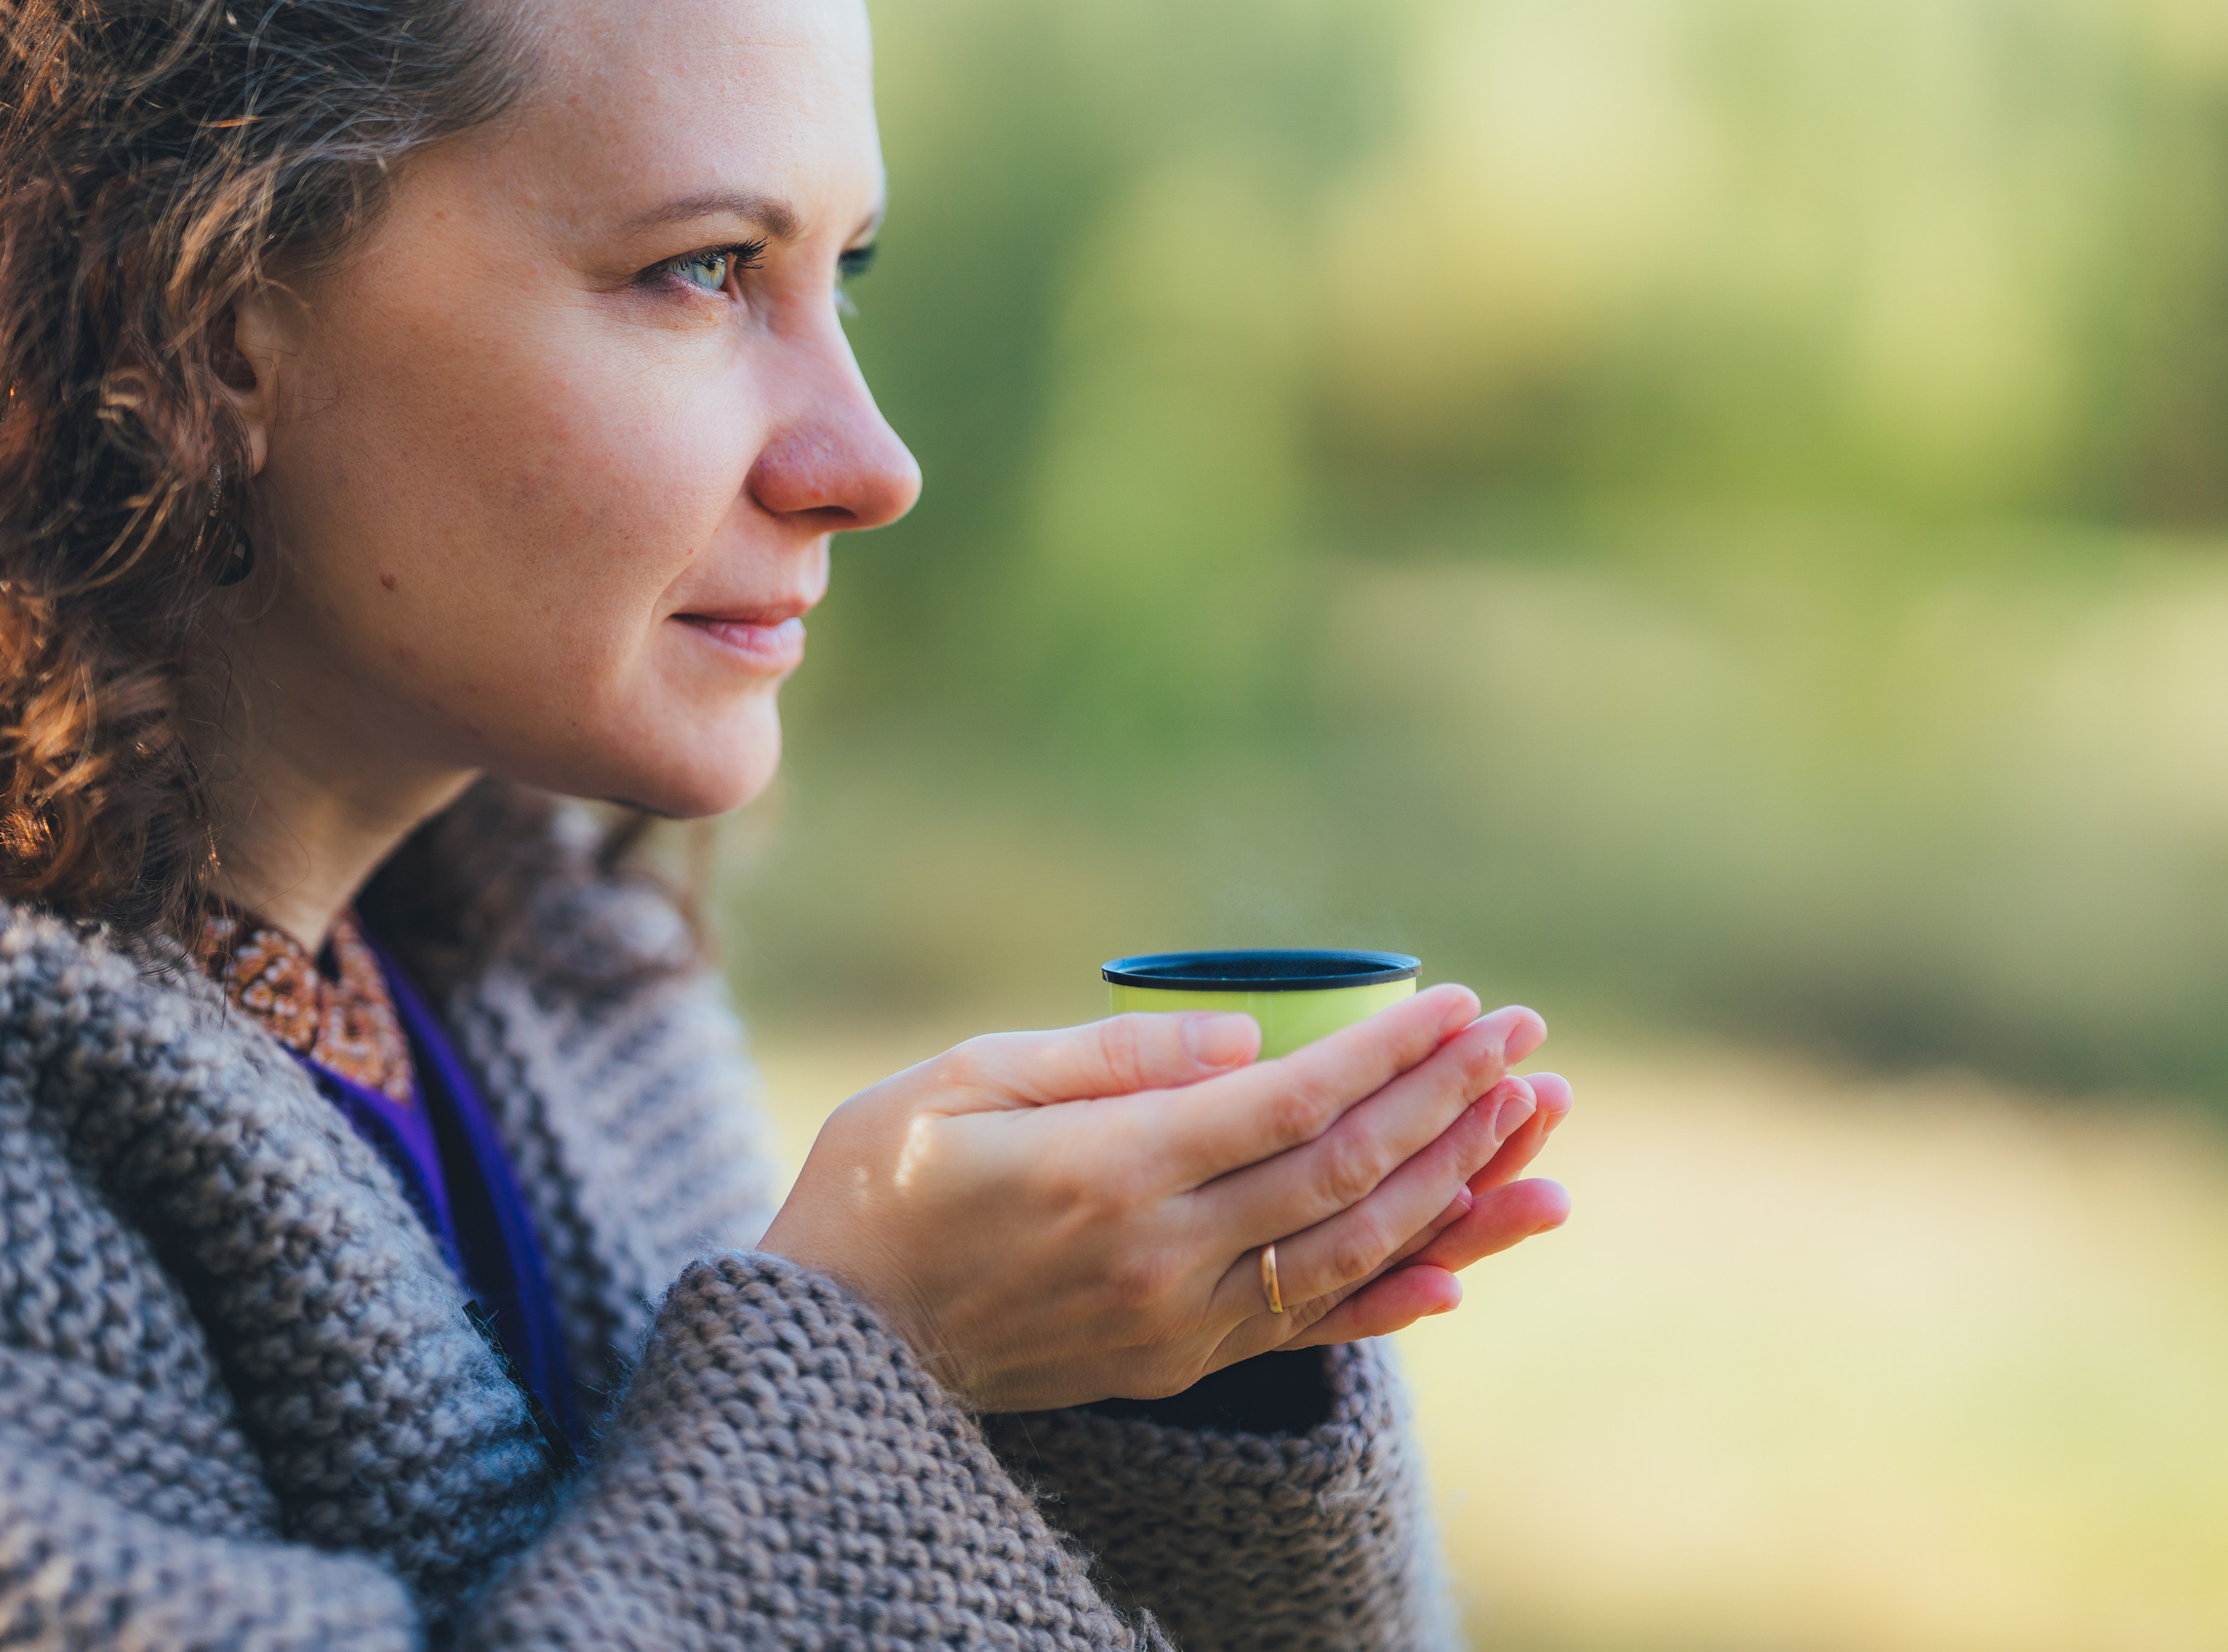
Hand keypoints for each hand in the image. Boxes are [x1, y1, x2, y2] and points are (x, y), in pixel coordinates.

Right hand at [759, 985, 1550, 1411]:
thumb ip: (1106, 1058)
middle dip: (1451, 1103)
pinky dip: (1392, 1303)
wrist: (828, 1347)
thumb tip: (1244, 1038)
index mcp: (1108, 1171)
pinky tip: (1461, 1275)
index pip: (1292, 1103)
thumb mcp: (956, 1083)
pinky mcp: (1175, 1365)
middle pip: (1345, 1174)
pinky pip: (1309, 1335)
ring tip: (1540, 1142)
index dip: (1390, 1052)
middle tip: (1531, 1044)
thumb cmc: (875, 1184)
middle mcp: (1162, 1257)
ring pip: (1352, 1255)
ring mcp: (1177, 1324)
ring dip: (1455, 1195)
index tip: (1464, 1004)